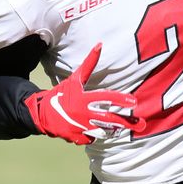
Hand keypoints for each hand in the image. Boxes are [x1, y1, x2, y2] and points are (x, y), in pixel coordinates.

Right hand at [23, 43, 145, 144]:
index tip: (134, 102)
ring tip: (122, 128)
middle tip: (140, 124)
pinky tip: (98, 131)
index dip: (120, 99)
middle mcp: (83, 113)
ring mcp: (80, 127)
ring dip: (114, 130)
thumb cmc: (61, 93)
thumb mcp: (75, 79)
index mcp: (83, 98)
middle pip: (109, 119)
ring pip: (103, 131)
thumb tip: (100, 44)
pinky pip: (91, 139)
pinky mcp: (76, 138)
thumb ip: (89, 64)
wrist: (42, 113)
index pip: (106, 98)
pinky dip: (95, 135)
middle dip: (125, 122)